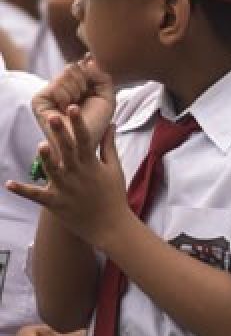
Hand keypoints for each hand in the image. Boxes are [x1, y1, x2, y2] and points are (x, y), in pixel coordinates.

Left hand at [7, 107, 129, 240]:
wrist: (111, 227)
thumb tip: (110, 125)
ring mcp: (66, 189)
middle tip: (53, 118)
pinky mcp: (55, 203)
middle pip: (68, 150)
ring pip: (53, 171)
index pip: (85, 140)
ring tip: (41, 145)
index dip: (78, 123)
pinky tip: (8, 184)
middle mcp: (78, 174)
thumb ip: (108, 146)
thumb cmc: (114, 196)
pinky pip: (37, 196)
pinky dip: (23, 190)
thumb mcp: (114, 168)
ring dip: (46, 159)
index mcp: (91, 165)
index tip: (73, 109)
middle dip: (61, 134)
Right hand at [31, 57, 114, 152]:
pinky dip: (67, 96)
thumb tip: (88, 59)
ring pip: (67, 72)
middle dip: (85, 83)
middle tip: (83, 100)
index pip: (82, 65)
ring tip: (74, 106)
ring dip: (77, 91)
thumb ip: (101, 76)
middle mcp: (62, 87)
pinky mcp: (40, 99)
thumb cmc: (96, 124)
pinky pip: (57, 84)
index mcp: (77, 85)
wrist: (85, 143)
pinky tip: (66, 108)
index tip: (93, 87)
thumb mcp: (106, 97)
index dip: (91, 71)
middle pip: (74, 66)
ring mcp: (50, 92)